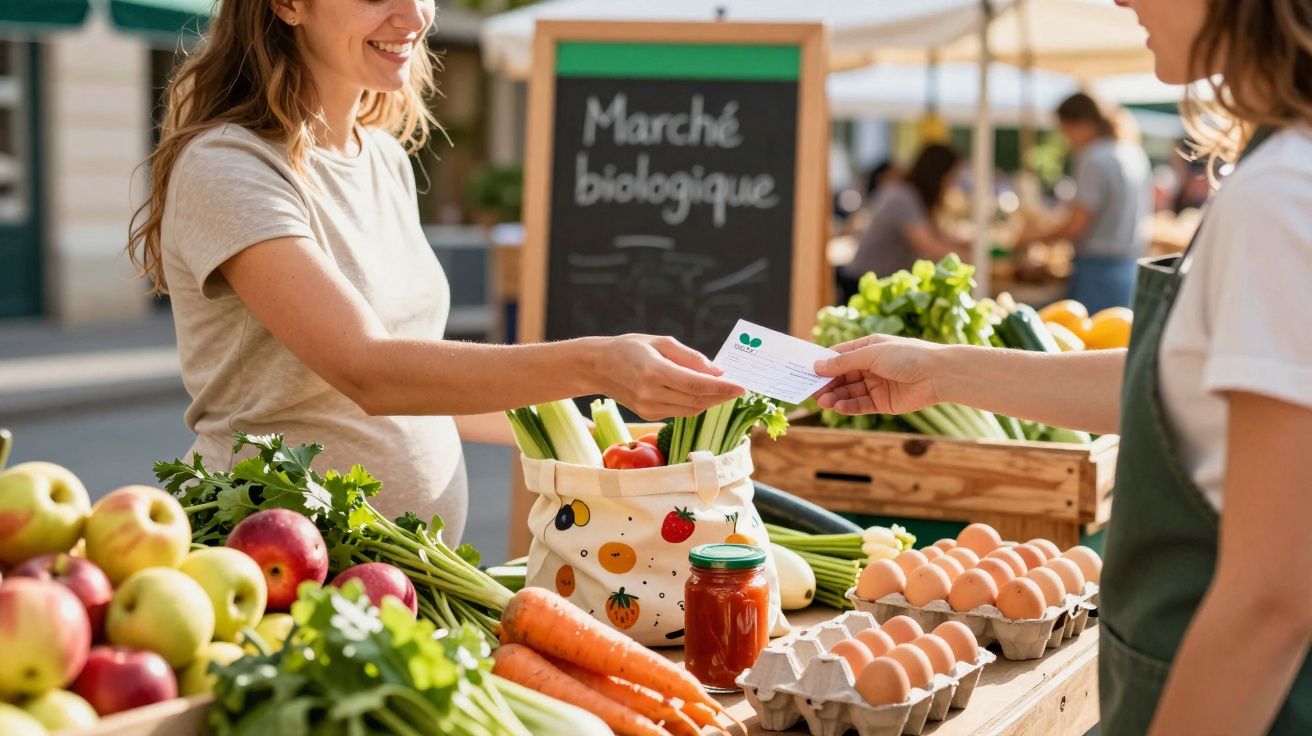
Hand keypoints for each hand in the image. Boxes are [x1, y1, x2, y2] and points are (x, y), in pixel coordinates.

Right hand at [598, 335, 743, 419]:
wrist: (597, 366)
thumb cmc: (629, 348)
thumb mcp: (660, 342)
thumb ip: (690, 357)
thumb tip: (717, 371)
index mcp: (654, 371)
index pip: (696, 385)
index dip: (722, 388)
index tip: (741, 386)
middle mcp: (651, 393)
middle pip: (697, 400)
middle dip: (721, 396)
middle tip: (738, 388)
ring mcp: (649, 407)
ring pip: (691, 410)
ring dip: (710, 401)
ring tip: (724, 390)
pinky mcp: (648, 414)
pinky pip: (680, 411)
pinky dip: (695, 404)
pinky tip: (703, 394)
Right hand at [812, 334, 947, 414]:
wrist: (939, 375)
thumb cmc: (907, 356)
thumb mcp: (871, 354)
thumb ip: (843, 362)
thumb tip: (817, 366)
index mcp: (867, 348)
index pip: (838, 356)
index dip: (822, 364)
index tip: (804, 372)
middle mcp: (870, 366)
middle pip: (841, 376)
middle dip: (826, 384)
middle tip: (810, 392)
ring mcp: (876, 385)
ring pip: (849, 392)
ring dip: (835, 396)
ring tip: (823, 402)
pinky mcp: (883, 403)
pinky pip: (861, 405)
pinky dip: (848, 406)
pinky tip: (838, 407)